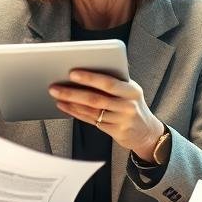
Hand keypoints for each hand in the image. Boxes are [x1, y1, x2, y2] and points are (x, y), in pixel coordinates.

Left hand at [48, 69, 164, 162]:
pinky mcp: (115, 131)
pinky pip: (91, 120)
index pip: (109, 83)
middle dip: (72, 92)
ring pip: (91, 111)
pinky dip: (75, 113)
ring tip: (56, 96)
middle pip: (95, 99)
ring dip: (71, 103)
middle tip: (55, 87)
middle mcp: (128, 105)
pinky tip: (65, 107)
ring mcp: (121, 120)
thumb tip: (86, 70)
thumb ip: (114, 81)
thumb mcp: (130, 90)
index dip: (90, 78)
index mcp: (132, 90)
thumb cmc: (132, 105)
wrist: (146, 131)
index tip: (72, 73)